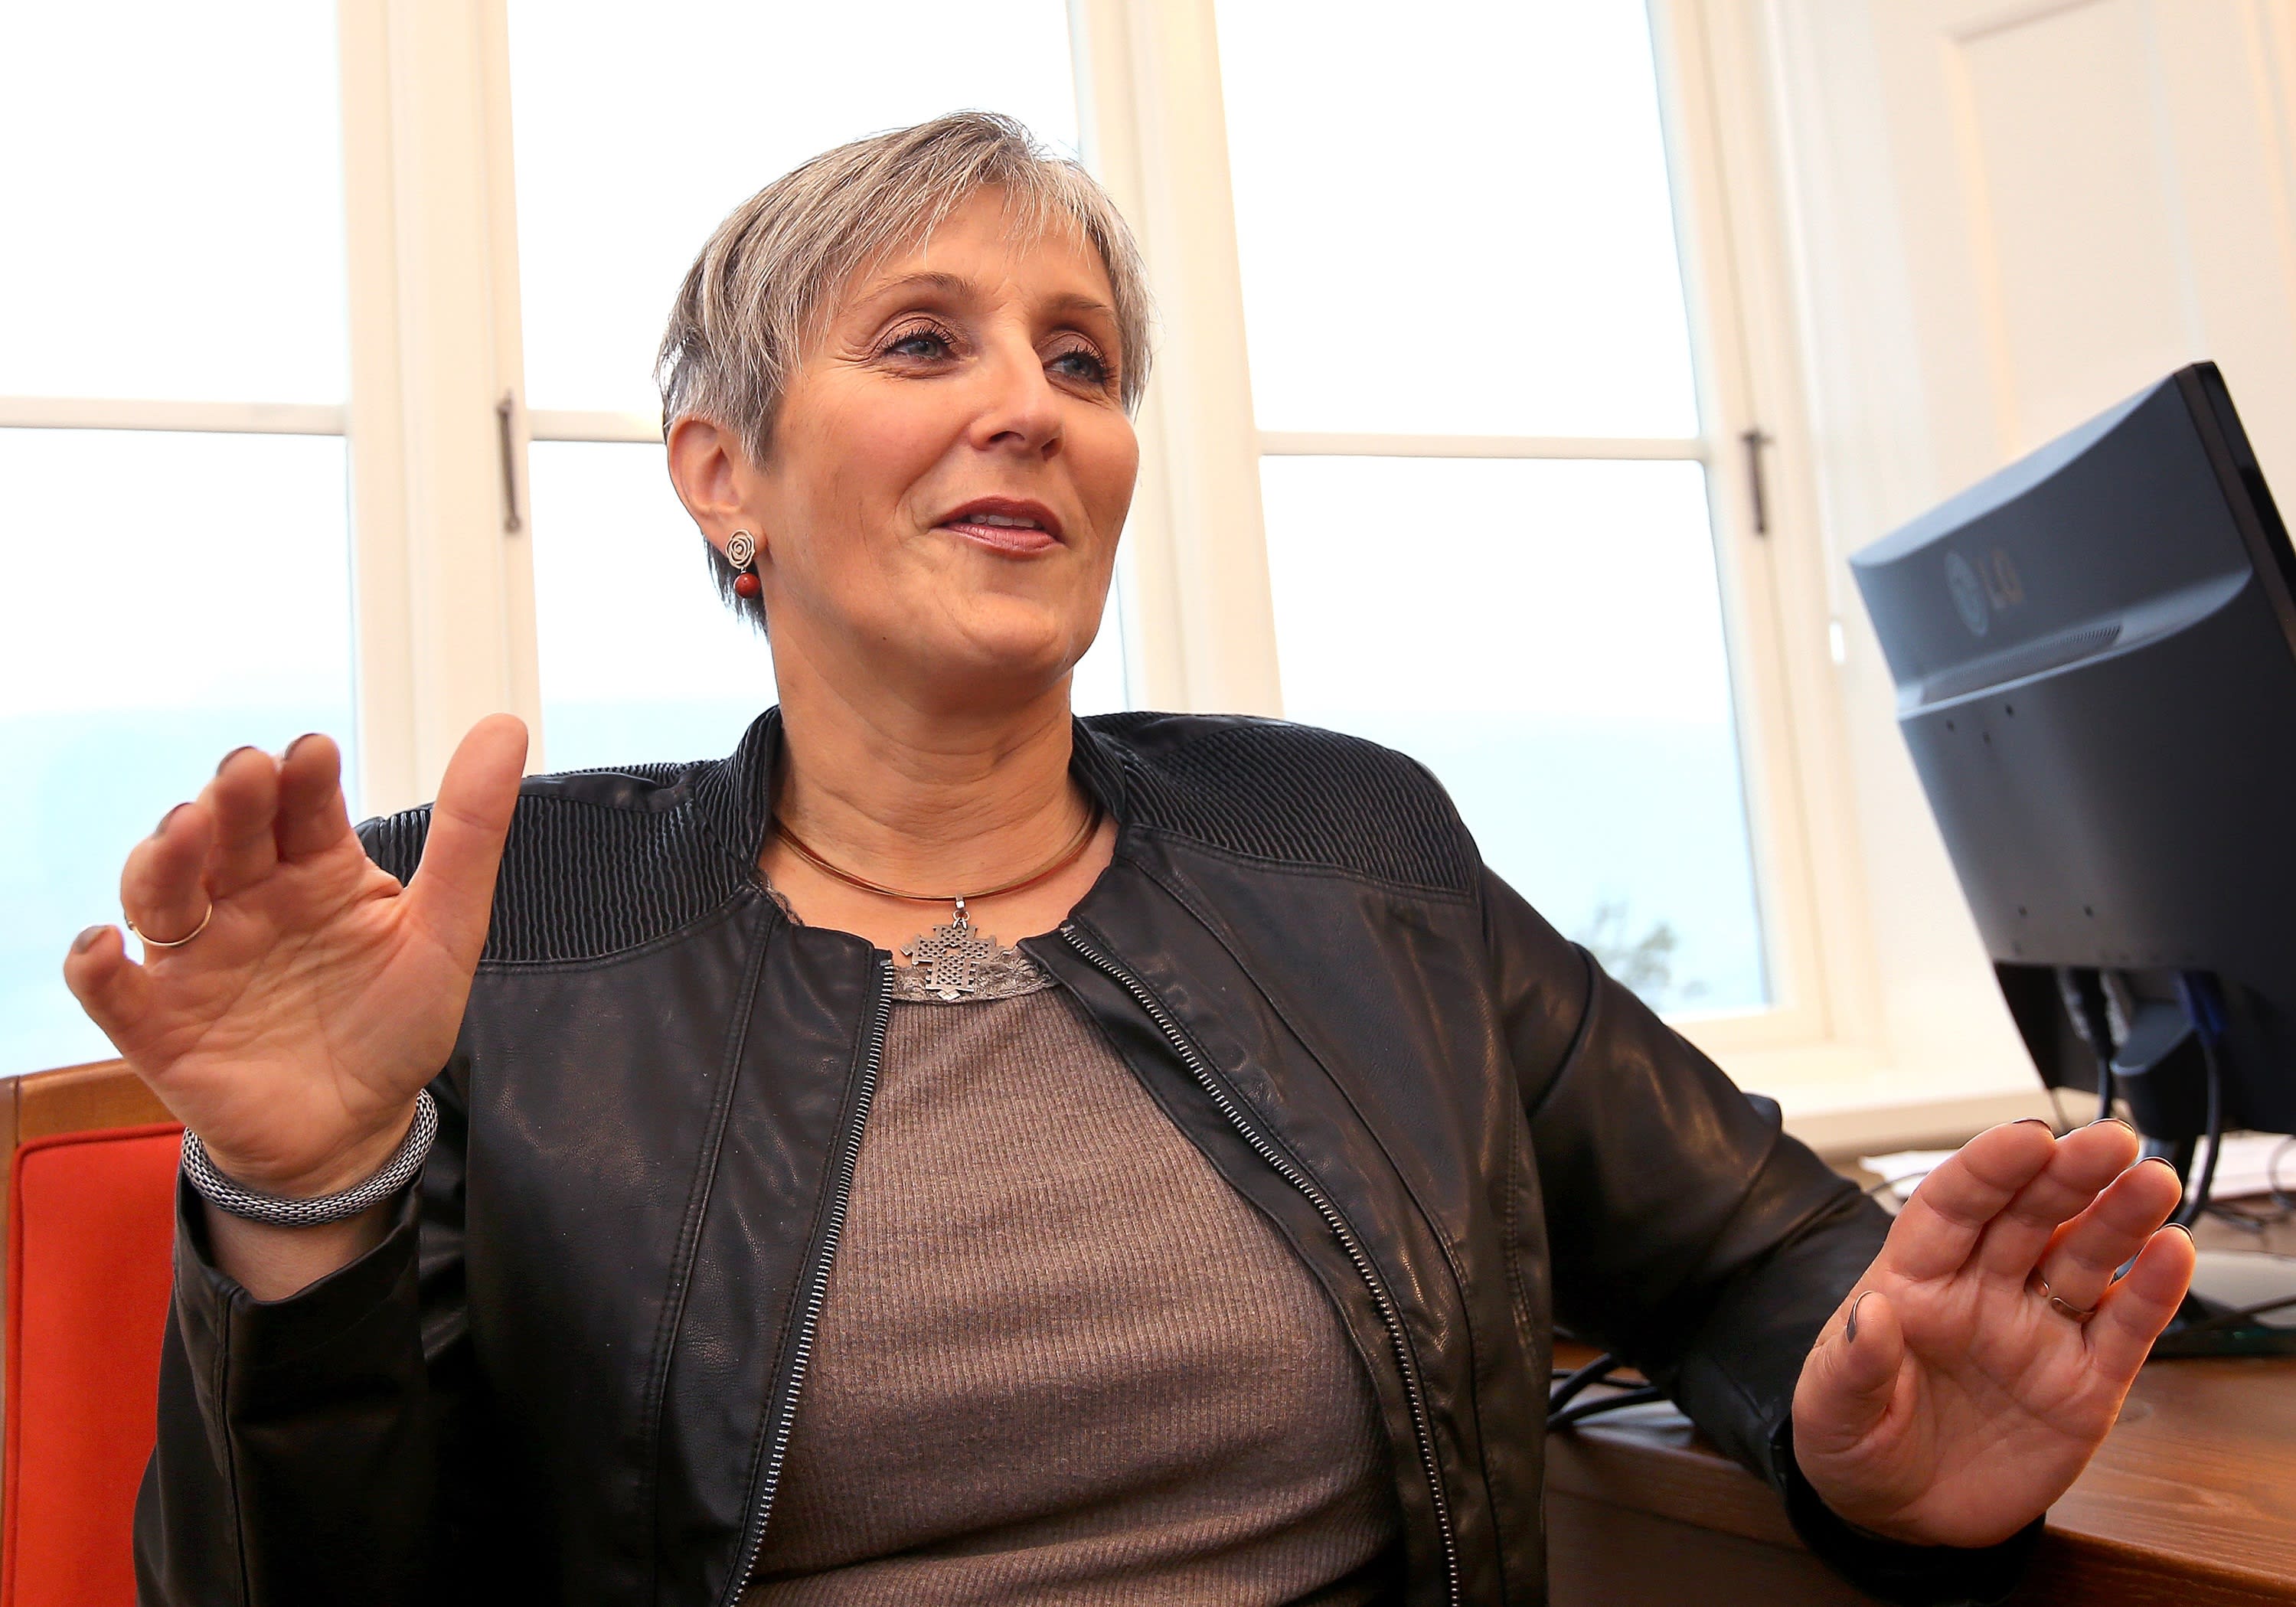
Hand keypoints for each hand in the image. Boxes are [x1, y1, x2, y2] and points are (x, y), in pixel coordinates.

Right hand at [63, 717, 526, 1198]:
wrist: (359, 1131)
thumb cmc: (398, 1022)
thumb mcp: (447, 930)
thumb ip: (470, 834)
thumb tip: (504, 727)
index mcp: (317, 868)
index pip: (301, 806)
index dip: (301, 777)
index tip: (312, 754)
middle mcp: (250, 899)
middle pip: (226, 835)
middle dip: (231, 800)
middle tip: (246, 773)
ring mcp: (200, 957)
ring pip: (161, 893)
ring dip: (163, 860)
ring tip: (185, 833)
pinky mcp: (160, 1023)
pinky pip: (112, 988)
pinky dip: (96, 963)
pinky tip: (103, 944)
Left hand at [1791, 1118, 2195, 1546]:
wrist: (1900, 1516)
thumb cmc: (1855, 1442)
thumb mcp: (1830, 1410)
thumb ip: (1850, 1364)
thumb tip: (1869, 1315)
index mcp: (1915, 1282)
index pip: (1952, 1208)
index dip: (1989, 1170)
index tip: (2026, 1140)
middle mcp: (1983, 1293)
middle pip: (2029, 1217)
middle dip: (2069, 1175)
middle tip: (2110, 1141)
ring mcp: (2037, 1332)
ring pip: (2085, 1259)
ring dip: (2121, 1219)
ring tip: (2153, 1182)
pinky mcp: (2084, 1383)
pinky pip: (2123, 1330)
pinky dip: (2153, 1293)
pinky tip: (2174, 1253)